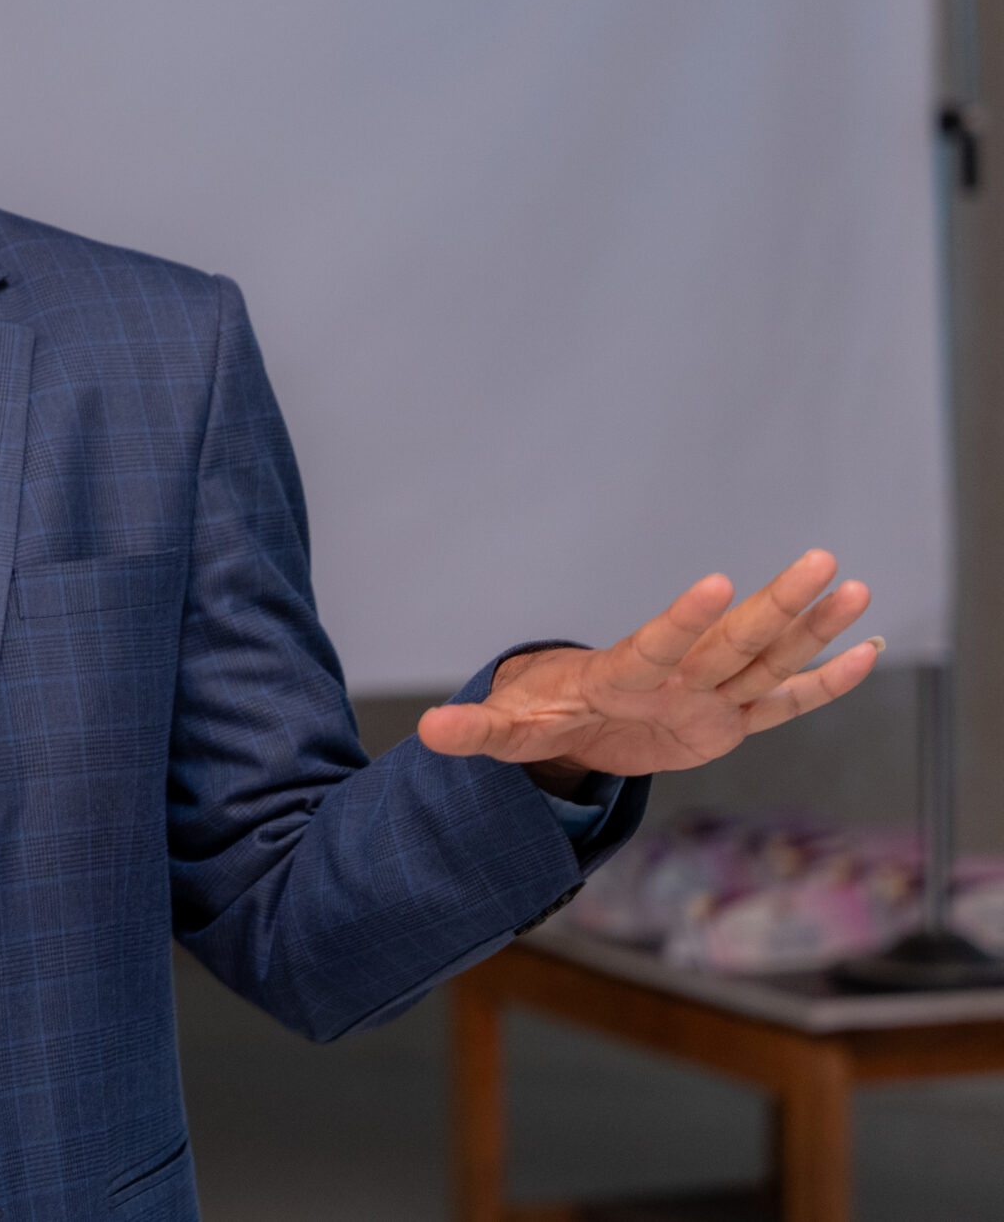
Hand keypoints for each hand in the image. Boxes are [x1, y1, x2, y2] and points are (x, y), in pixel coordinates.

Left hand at [416, 549, 878, 780]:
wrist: (570, 716)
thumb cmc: (540, 715)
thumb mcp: (507, 729)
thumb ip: (475, 732)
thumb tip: (427, 733)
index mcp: (625, 676)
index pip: (658, 644)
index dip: (685, 619)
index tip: (716, 583)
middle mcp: (678, 677)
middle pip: (733, 640)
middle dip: (775, 604)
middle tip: (819, 559)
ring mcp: (708, 695)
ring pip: (767, 660)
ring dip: (811, 628)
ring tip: (854, 586)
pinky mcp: (729, 720)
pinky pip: (785, 701)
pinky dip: (824, 682)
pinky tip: (866, 650)